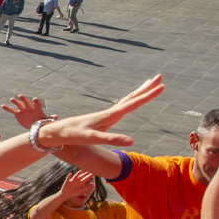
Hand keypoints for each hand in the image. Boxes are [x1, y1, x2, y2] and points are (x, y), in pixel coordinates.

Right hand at [1, 94, 46, 127]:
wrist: (34, 126)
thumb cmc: (41, 123)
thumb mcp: (46, 121)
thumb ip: (50, 118)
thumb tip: (56, 117)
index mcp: (37, 109)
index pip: (37, 104)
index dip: (36, 101)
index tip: (35, 99)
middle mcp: (29, 108)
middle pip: (26, 102)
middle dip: (24, 99)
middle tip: (20, 96)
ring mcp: (23, 110)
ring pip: (19, 104)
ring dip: (15, 102)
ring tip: (11, 99)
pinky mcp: (18, 114)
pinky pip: (12, 110)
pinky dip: (7, 108)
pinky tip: (2, 106)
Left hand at [37, 76, 165, 149]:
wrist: (57, 132)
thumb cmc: (73, 135)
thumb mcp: (93, 138)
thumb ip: (111, 139)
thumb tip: (131, 141)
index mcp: (110, 115)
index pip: (133, 102)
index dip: (148, 95)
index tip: (162, 86)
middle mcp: (109, 113)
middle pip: (132, 97)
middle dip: (147, 88)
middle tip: (160, 77)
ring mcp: (106, 115)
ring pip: (127, 100)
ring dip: (139, 93)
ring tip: (149, 84)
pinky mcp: (102, 119)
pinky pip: (121, 107)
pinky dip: (129, 101)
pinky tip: (130, 102)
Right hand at [61, 168, 98, 201]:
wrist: (66, 194)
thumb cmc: (74, 193)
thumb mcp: (81, 191)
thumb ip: (86, 187)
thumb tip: (92, 183)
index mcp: (80, 183)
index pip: (85, 179)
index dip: (89, 176)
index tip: (93, 174)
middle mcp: (76, 181)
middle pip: (81, 177)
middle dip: (85, 174)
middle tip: (89, 171)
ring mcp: (72, 181)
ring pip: (75, 176)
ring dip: (78, 174)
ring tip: (81, 171)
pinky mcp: (67, 182)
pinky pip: (68, 178)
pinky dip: (69, 176)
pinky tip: (70, 173)